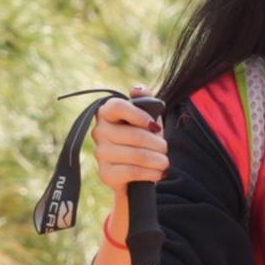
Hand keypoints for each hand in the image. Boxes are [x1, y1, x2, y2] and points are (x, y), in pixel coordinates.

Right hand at [90, 95, 167, 222]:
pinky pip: (132, 171)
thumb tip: (137, 90)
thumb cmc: (144, 139)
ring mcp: (100, 153)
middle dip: (157, 144)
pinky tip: (158, 173)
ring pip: (136, 155)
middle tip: (165, 149)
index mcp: (107, 113)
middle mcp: (99, 131)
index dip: (139, 115)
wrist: (138, 171)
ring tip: (165, 162)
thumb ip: (146, 100)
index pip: (118, 107)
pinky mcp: (105, 174)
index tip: (155, 126)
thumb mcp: (149, 117)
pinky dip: (150, 173)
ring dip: (158, 160)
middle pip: (134, 135)